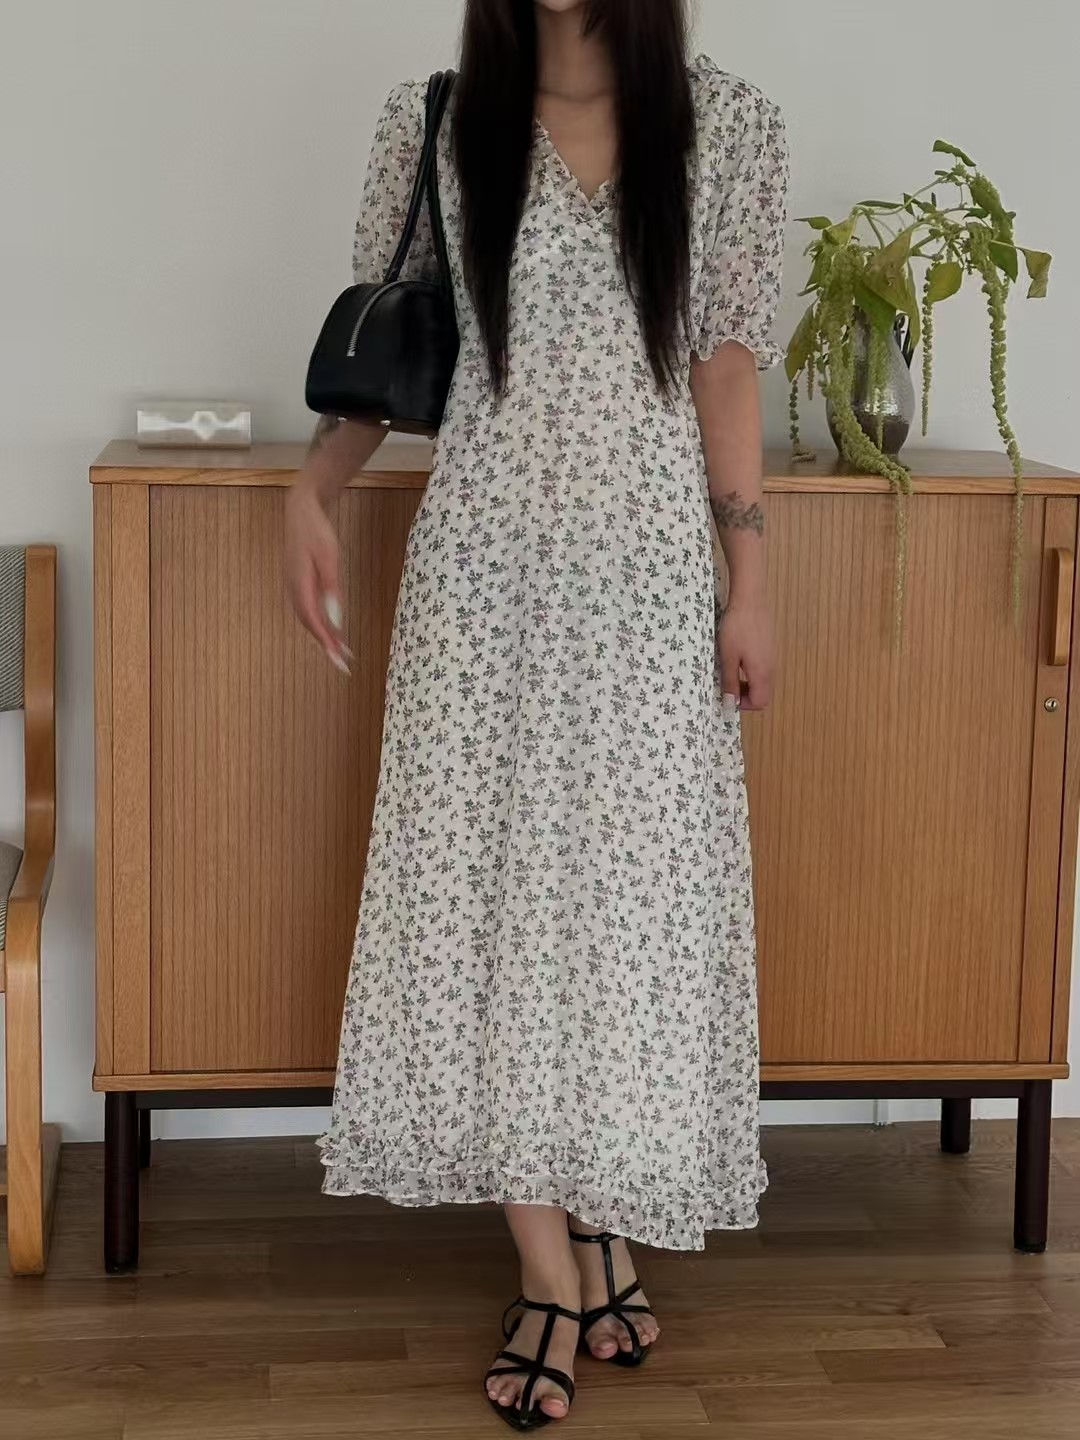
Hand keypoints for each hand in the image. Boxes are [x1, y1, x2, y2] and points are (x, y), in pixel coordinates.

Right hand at [284, 478, 349, 673]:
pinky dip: (318, 622)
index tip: (339, 660)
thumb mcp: (330, 557)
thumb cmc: (317, 531)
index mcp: (299, 585)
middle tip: (342, 663)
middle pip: (309, 624)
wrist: (301, 509)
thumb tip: (336, 617)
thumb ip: (332, 588)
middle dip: (325, 645)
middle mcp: (292, 589)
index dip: (326, 643)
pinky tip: (329, 627)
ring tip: (340, 650)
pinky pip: (306, 608)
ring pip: (306, 618)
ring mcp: (292, 585)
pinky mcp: (297, 581)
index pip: (313, 622)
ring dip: (322, 635)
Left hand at [717, 596, 774, 711]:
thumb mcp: (728, 657)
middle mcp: (771, 668)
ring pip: (763, 681)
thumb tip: (732, 702)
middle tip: (727, 685)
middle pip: (763, 694)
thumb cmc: (736, 628)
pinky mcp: (770, 647)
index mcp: (762, 673)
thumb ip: (730, 682)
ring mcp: (772, 657)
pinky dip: (751, 672)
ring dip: (747, 683)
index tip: (728, 695)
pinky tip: (738, 657)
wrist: (750, 599)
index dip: (744, 704)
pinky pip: (763, 668)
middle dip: (746, 695)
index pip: (760, 702)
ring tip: (730, 670)